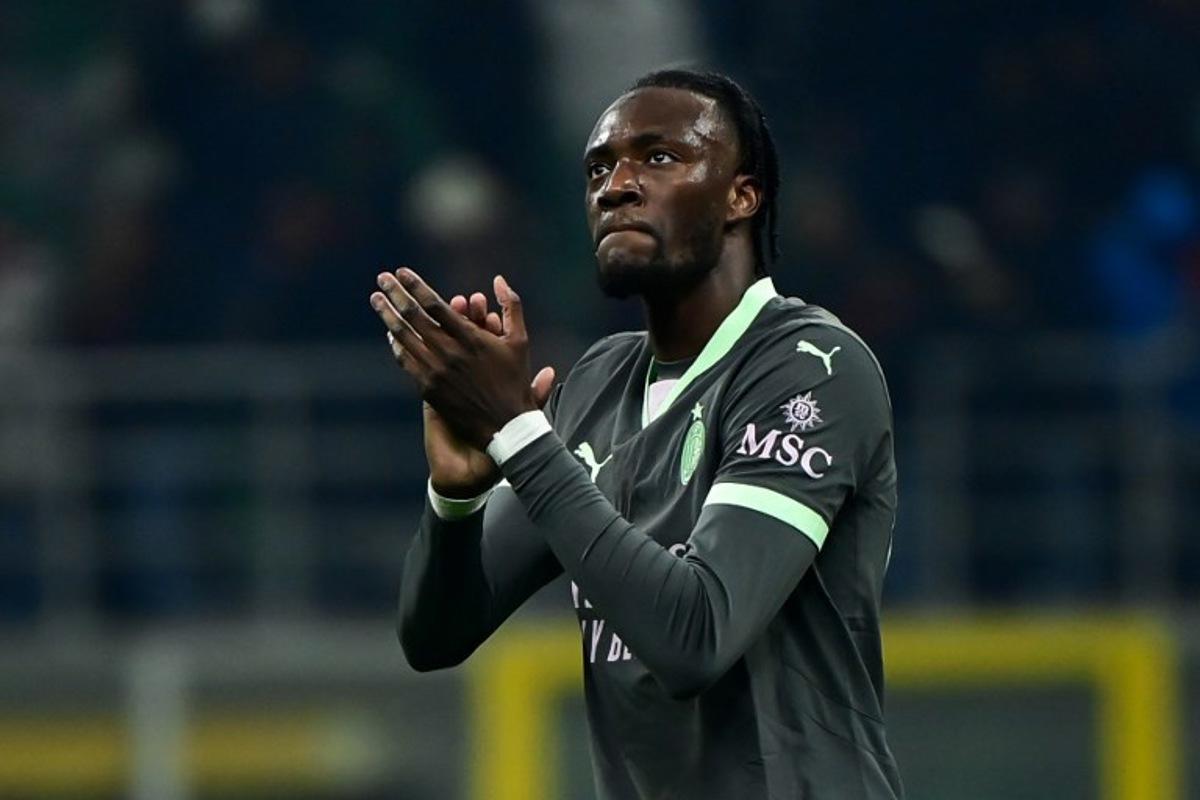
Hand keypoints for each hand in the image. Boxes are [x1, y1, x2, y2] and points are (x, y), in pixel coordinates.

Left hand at [371, 267, 553, 460]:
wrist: (505, 425)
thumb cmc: (514, 381)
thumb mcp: (520, 340)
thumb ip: (511, 306)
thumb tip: (498, 279)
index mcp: (470, 338)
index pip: (435, 305)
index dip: (416, 285)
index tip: (402, 272)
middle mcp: (449, 353)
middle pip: (413, 317)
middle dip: (395, 294)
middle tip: (381, 279)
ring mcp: (436, 372)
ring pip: (404, 338)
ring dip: (387, 316)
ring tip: (377, 300)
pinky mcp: (428, 389)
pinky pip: (406, 361)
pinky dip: (396, 345)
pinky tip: (391, 334)